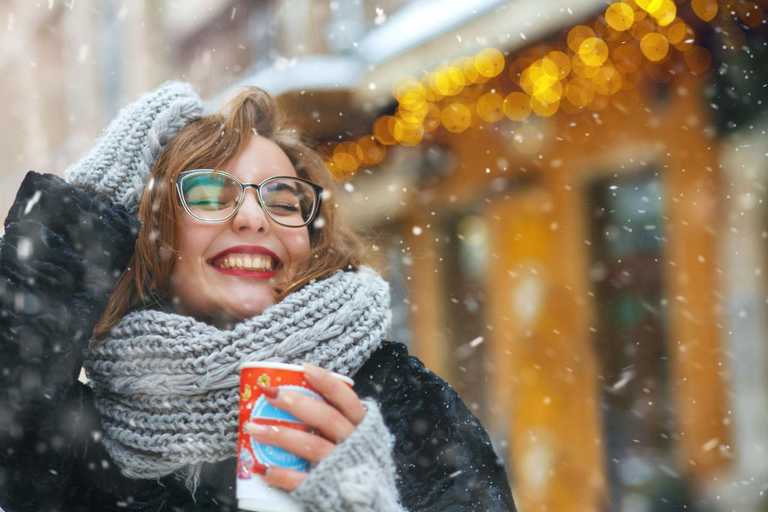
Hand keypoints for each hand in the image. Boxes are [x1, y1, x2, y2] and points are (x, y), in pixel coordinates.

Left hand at [244, 363, 366, 491]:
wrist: (371, 505)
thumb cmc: (359, 463)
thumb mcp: (361, 438)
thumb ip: (342, 420)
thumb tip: (305, 394)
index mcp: (363, 428)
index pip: (347, 400)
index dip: (327, 383)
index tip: (305, 368)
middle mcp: (353, 444)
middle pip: (326, 418)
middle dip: (296, 403)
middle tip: (270, 394)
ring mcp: (339, 467)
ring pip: (310, 446)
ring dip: (280, 435)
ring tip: (254, 427)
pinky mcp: (325, 490)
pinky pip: (301, 481)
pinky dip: (281, 474)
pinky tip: (263, 468)